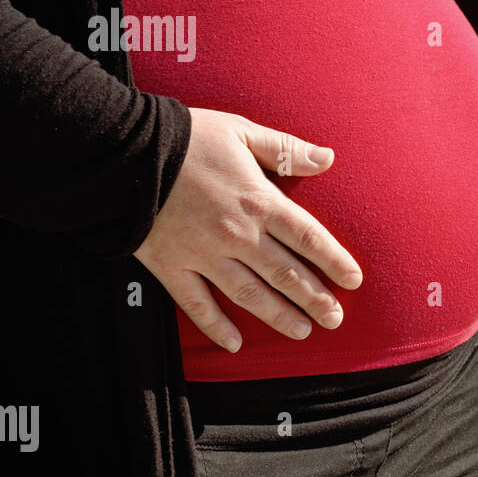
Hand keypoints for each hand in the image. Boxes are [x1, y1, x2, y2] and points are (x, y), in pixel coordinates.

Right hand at [134, 108, 362, 352]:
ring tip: (302, 331)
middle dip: (314, 298)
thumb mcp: (241, 132)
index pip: (307, 237)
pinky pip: (196, 304)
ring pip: (249, 294)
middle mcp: (237, 234)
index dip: (334, 260)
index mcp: (258, 200)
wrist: (123, 151)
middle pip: (285, 273)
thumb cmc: (187, 137)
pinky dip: (216, 326)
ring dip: (278, 315)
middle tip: (335, 319)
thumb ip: (286, 149)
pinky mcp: (171, 266)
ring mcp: (204, 254)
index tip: (354, 281)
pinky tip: (235, 343)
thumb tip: (328, 158)